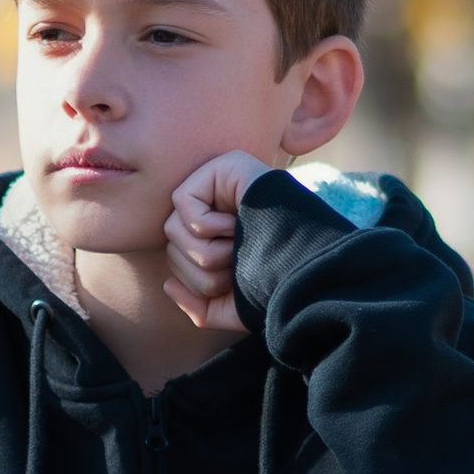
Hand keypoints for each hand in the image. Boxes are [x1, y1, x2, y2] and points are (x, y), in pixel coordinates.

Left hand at [164, 147, 270, 328]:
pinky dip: (205, 225)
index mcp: (220, 237)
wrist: (304, 269)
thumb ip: (199, 306)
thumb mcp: (233, 307)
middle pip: (173, 245)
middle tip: (238, 262)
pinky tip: (235, 222)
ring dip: (207, 250)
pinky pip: (183, 201)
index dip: (197, 282)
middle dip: (202, 269)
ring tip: (239, 243)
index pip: (179, 260)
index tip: (232, 280)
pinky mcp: (221, 167)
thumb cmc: (275, 286)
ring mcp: (220, 184)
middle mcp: (218, 208)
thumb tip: (168, 286)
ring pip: (174, 227)